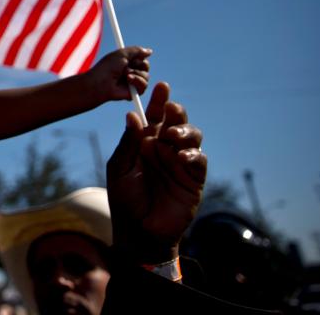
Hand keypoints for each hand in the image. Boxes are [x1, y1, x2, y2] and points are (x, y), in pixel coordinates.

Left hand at [86, 46, 151, 102]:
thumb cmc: (108, 67)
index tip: (131, 58)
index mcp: (126, 62)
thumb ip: (136, 51)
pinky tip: (129, 81)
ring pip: (146, 76)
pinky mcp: (133, 93)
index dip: (139, 57)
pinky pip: (143, 86)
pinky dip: (137, 82)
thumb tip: (150, 51)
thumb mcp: (122, 54)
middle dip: (139, 65)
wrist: (101, 83)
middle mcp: (130, 72)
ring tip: (125, 75)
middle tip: (127, 67)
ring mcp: (132, 82)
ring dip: (137, 74)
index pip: (141, 58)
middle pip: (146, 67)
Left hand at [105, 82, 206, 263]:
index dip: (158, 102)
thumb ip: (128, 144)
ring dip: (184, 130)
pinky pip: (199, 160)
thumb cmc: (125, 201)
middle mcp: (165, 149)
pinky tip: (182, 155)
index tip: (160, 86)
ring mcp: (180, 163)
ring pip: (192, 136)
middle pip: (176, 122)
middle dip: (175, 111)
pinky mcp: (193, 180)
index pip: (154, 117)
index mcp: (145, 143)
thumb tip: (132, 116)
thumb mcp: (120, 169)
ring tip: (171, 135)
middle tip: (169, 108)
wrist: (138, 232)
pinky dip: (193, 154)